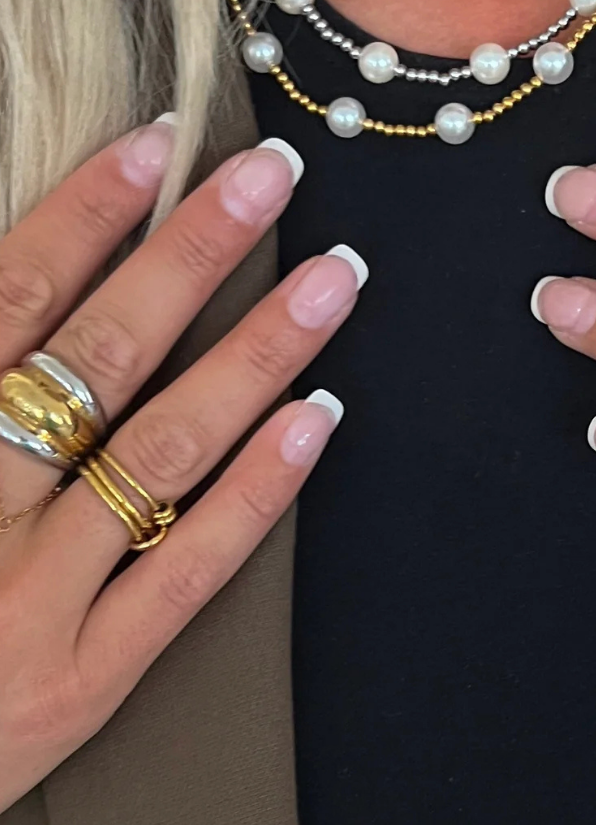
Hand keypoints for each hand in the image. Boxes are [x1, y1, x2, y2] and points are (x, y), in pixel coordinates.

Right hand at [0, 122, 360, 811]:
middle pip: (101, 356)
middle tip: (272, 175)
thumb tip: (21, 294)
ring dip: (255, 355)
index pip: (6, 302)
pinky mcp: (88, 678)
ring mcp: (36, 599)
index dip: (83, 215)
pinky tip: (317, 420)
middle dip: (192, 256)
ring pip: (164, 450)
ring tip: (333, 280)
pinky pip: (188, 569)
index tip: (158, 146)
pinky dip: (258, 491)